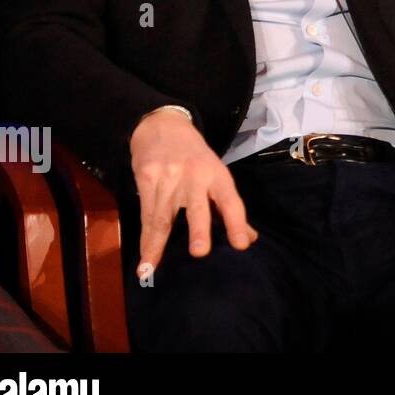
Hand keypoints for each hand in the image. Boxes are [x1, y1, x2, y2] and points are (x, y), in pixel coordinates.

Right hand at [129, 107, 257, 277]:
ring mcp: (168, 177)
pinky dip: (144, 238)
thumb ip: (229, 207)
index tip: (242, 245)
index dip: (237, 223)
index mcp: (217, 175)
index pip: (231, 201)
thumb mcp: (217, 174)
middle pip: (197, 206)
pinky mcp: (146, 178)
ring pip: (163, 216)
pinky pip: (146, 214)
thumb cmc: (195, 157)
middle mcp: (194, 176)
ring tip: (152, 269)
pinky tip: (144, 258)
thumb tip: (249, 239)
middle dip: (199, 229)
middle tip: (200, 253)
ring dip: (156, 244)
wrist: (163, 125)